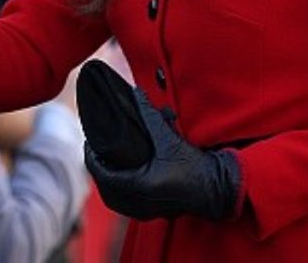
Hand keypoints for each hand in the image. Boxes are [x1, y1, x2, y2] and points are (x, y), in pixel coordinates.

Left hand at [84, 88, 240, 221]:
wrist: (217, 187)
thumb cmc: (195, 166)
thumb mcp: (168, 139)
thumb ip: (149, 116)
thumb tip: (136, 94)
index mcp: (140, 185)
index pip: (103, 174)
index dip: (92, 158)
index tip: (90, 144)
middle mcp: (140, 202)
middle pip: (105, 189)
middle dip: (98, 170)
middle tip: (96, 152)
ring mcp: (146, 210)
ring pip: (114, 200)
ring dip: (107, 183)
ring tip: (105, 164)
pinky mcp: (153, 212)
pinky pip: (125, 206)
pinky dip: (118, 193)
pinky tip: (119, 179)